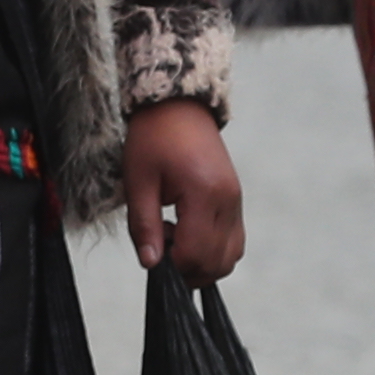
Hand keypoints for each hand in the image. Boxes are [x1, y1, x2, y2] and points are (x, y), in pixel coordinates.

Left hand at [122, 99, 244, 280]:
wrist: (177, 106)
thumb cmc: (154, 138)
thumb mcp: (138, 181)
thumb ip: (144, 226)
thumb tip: (150, 263)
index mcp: (205, 194)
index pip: (195, 254)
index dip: (171, 264)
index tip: (152, 248)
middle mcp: (229, 201)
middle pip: (217, 262)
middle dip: (186, 267)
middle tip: (160, 242)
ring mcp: (236, 201)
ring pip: (230, 256)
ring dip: (201, 262)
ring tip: (173, 237)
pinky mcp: (236, 201)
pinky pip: (233, 241)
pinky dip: (212, 249)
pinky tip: (187, 232)